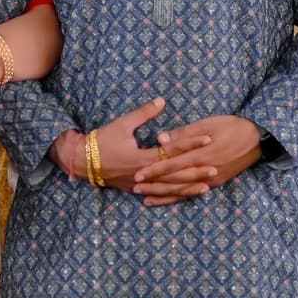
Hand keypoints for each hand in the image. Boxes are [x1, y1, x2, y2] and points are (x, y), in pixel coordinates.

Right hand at [51, 99, 213, 192]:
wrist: (82, 161)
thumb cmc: (101, 140)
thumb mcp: (122, 124)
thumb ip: (143, 113)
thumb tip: (161, 100)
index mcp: (142, 157)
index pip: (172, 149)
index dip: (191, 143)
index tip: (207, 139)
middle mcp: (144, 173)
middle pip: (174, 174)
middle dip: (196, 171)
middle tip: (215, 168)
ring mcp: (140, 184)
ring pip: (169, 188)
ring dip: (188, 187)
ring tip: (206, 187)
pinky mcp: (136, 190)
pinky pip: (158, 195)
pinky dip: (172, 196)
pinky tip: (184, 197)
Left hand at [133, 115, 261, 205]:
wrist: (257, 139)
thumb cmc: (231, 126)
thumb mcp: (207, 124)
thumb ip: (183, 133)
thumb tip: (160, 138)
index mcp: (200, 153)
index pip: (172, 164)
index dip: (154, 169)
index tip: (138, 174)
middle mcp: (204, 170)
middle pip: (174, 180)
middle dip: (154, 185)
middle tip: (134, 188)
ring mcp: (210, 179)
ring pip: (182, 190)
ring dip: (163, 195)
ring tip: (145, 199)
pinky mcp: (215, 183)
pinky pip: (193, 193)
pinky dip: (178, 198)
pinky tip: (165, 201)